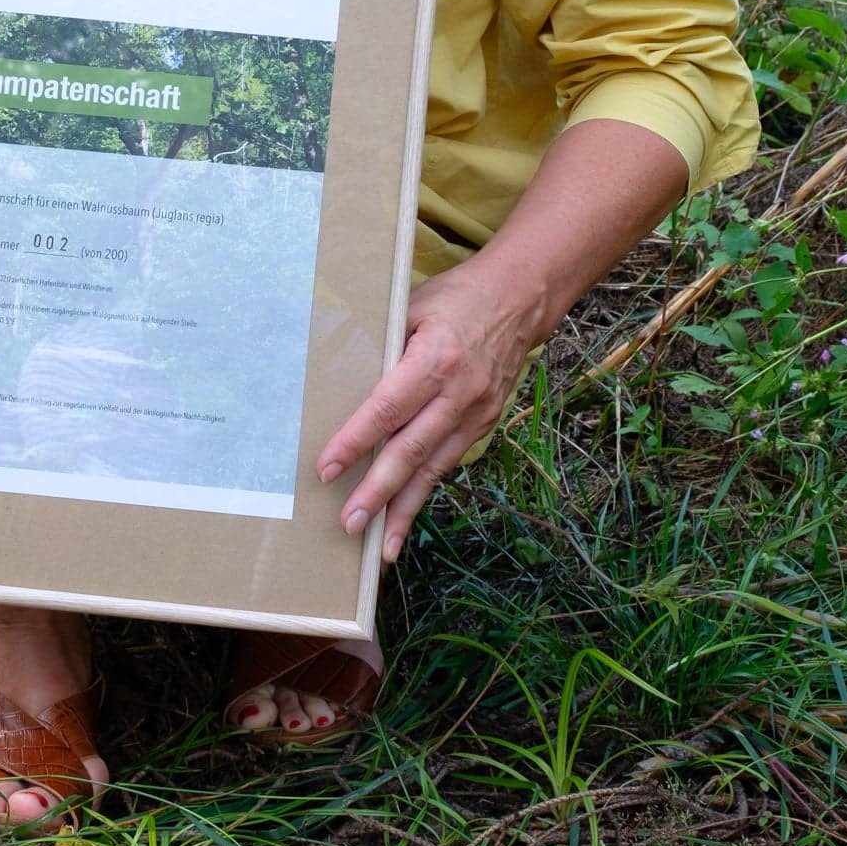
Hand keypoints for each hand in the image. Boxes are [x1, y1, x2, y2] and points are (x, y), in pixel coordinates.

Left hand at [315, 255, 538, 561]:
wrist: (519, 299)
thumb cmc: (455, 299)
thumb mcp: (411, 308)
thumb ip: (381, 345)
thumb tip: (335, 378)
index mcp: (436, 359)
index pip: (388, 409)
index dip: (356, 441)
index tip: (326, 468)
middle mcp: (460, 393)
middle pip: (411, 450)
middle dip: (378, 492)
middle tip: (348, 524)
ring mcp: (476, 413)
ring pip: (433, 469)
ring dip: (403, 509)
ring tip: (378, 546)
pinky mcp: (484, 424)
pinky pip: (448, 463)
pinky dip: (425, 493)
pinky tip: (403, 519)